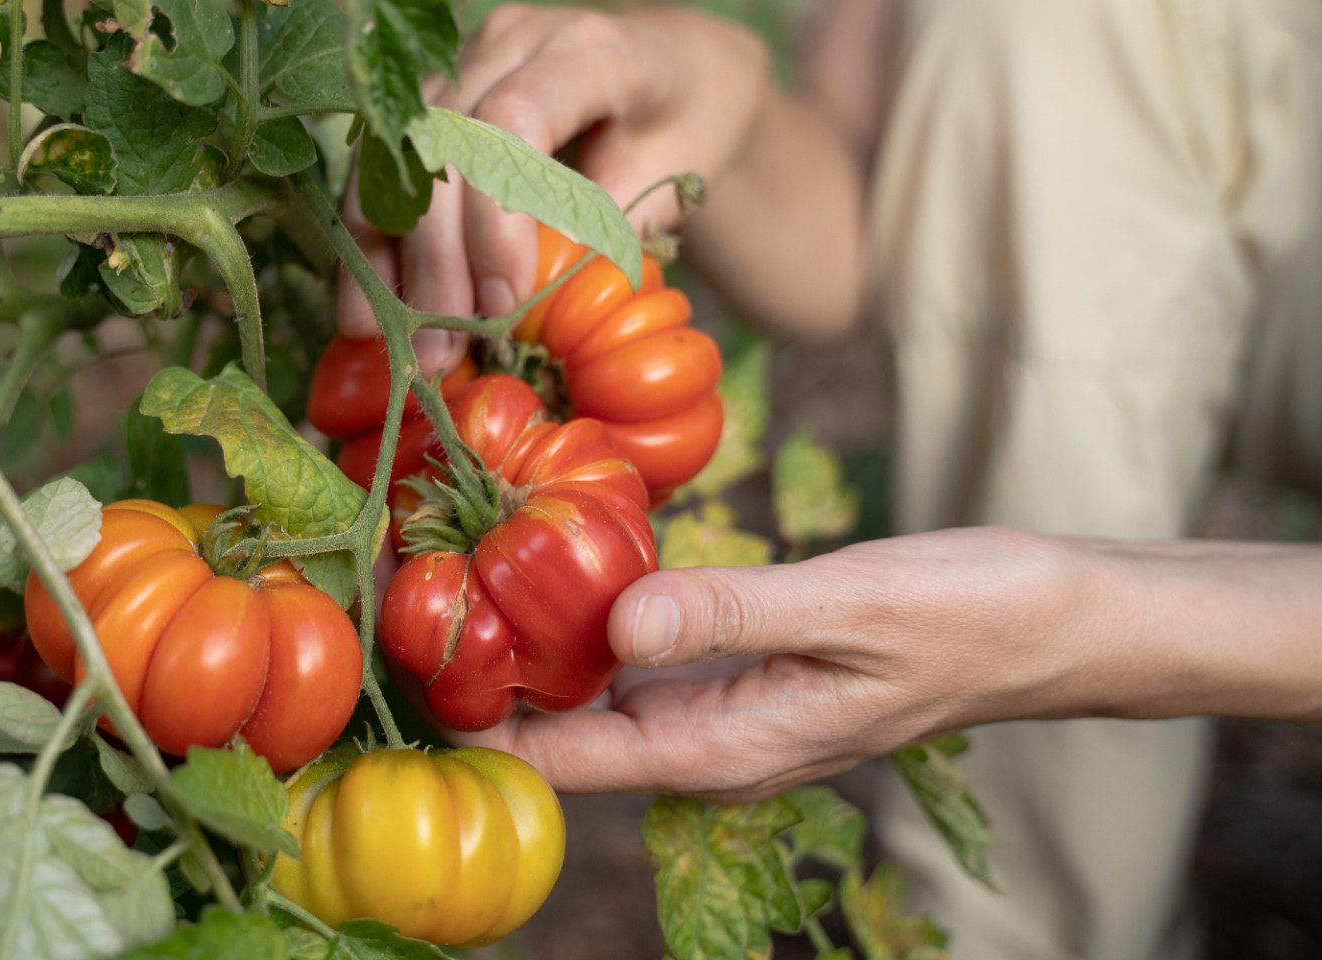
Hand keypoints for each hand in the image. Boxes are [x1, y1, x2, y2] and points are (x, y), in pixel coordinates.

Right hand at [335, 6, 777, 371]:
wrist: (679, 69)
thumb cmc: (686, 123)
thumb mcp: (674, 177)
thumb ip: (603, 230)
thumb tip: (527, 307)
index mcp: (589, 51)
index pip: (514, 121)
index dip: (495, 220)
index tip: (500, 306)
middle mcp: (514, 40)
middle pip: (442, 144)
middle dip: (433, 259)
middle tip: (437, 350)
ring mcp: (466, 60)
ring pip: (398, 154)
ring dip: (385, 253)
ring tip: (380, 335)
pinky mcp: (436, 92)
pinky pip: (387, 164)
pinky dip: (376, 237)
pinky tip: (371, 299)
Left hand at [444, 527, 1321, 800]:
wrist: (1055, 620)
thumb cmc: (968, 615)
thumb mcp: (848, 605)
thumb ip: (730, 615)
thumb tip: (615, 626)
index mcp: (722, 746)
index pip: (562, 759)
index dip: (472, 725)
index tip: (392, 676)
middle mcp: (707, 739)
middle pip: (561, 728)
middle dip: (480, 676)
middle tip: (394, 594)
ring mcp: (722, 705)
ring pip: (594, 689)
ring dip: (526, 641)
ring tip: (442, 573)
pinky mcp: (740, 663)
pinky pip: (639, 652)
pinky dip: (588, 615)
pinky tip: (549, 563)